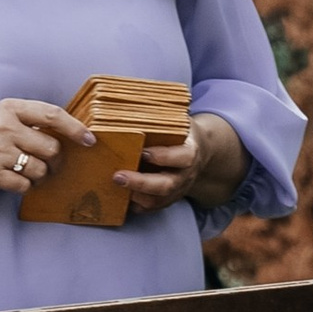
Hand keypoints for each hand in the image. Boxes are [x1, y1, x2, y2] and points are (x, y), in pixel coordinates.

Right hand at [0, 95, 93, 199]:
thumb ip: (23, 121)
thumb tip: (61, 132)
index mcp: (7, 108)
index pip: (52, 114)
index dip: (76, 128)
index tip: (89, 139)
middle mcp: (4, 127)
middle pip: (52, 147)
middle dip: (54, 160)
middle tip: (46, 163)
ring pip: (41, 169)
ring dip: (38, 176)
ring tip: (23, 173)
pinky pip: (24, 186)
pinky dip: (22, 188)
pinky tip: (11, 182)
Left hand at [117, 112, 245, 213]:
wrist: (199, 154)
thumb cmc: (181, 134)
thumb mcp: (179, 123)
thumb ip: (162, 119)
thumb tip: (131, 103)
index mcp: (190, 153)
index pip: (182, 157)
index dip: (163, 157)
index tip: (143, 152)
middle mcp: (184, 175)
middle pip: (166, 185)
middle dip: (141, 183)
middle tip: (117, 176)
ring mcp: (176, 190)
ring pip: (157, 201)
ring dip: (135, 197)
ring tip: (113, 187)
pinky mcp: (166, 200)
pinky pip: (151, 209)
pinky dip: (134, 206)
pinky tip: (118, 198)